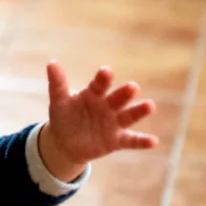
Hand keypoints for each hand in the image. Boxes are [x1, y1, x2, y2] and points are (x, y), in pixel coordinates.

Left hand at [40, 60, 157, 181]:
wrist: (65, 142)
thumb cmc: (64, 116)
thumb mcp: (59, 101)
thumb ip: (57, 84)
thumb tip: (52, 63)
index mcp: (94, 94)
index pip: (99, 84)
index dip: (103, 78)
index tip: (106, 71)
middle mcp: (107, 106)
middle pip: (118, 98)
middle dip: (125, 93)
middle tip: (133, 87)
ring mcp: (113, 123)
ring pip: (128, 116)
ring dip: (139, 111)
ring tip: (150, 106)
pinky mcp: (116, 140)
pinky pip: (131, 141)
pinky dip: (142, 141)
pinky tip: (153, 141)